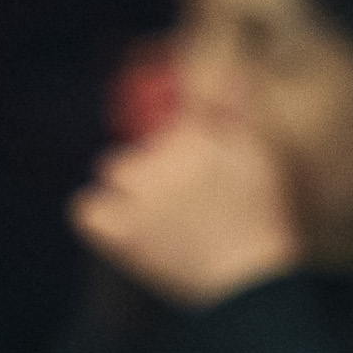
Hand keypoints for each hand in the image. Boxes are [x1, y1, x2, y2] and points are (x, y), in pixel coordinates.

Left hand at [71, 112, 303, 307]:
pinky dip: (102, 219)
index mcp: (200, 135)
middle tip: (189, 211)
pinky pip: (87, 211)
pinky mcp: (122, 232)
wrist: (253, 286)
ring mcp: (139, 194)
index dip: (185, 152)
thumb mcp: (263, 156)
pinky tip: (124, 232)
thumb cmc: (266, 224)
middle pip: (143, 149)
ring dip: (131, 192)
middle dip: (157, 172)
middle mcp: (164, 156)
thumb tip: (232, 66)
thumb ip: (241, 106)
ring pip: (115, 170)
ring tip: (163, 223)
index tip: (206, 185)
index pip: (171, 126)